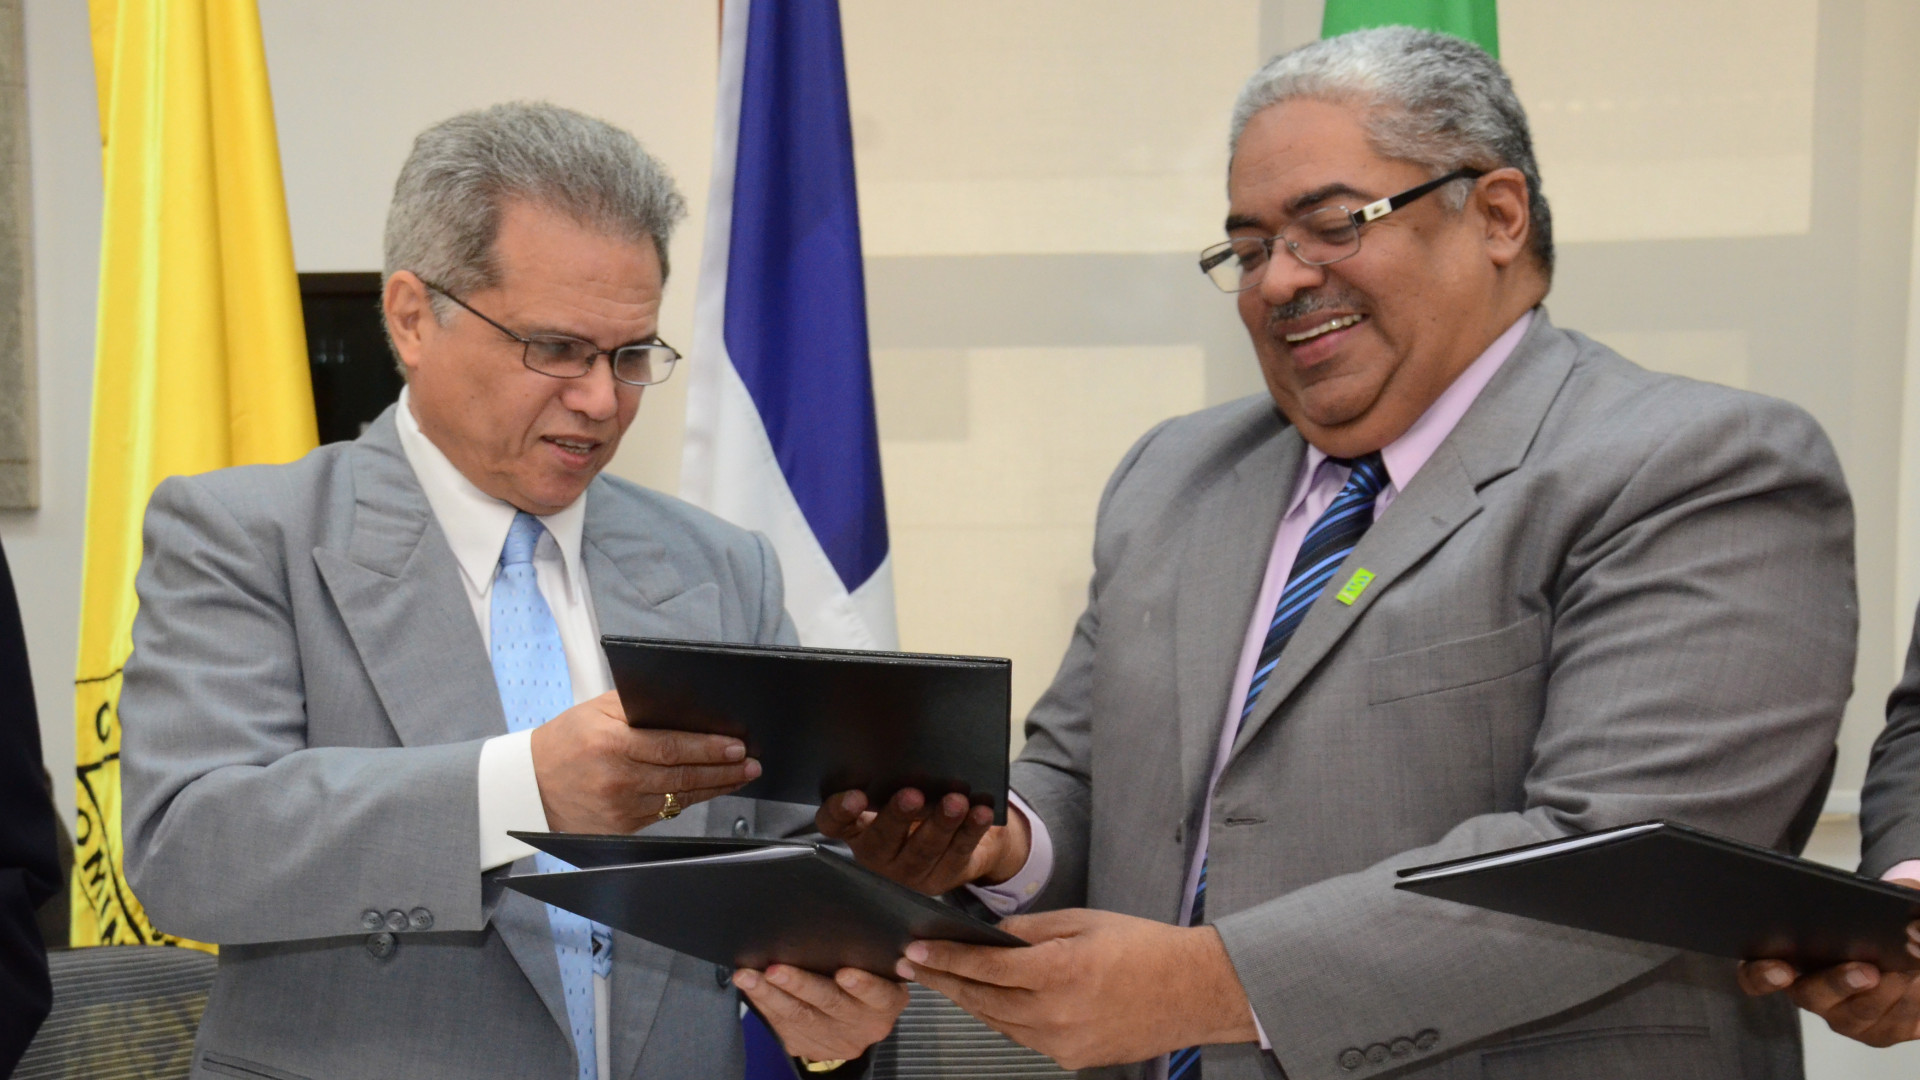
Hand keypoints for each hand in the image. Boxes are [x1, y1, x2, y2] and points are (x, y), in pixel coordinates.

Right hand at [529, 690, 760, 832]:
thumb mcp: (597, 710)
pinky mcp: (620, 829)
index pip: (673, 747)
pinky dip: (688, 801)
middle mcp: (618, 778)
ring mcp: (620, 808)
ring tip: (740, 778)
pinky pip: (664, 812)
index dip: (709, 748)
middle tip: (751, 765)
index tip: (737, 747)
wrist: (530, 786)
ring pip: (678, 797)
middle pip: (683, 775)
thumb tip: (685, 706)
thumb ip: (639, 705)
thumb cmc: (567, 740)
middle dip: (724, 771)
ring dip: (714, 788)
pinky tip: (706, 791)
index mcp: (612, 743)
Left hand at [734, 964, 908, 1062]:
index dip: (863, 985)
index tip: (844, 972)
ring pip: (799, 1016)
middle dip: (800, 985)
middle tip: (776, 969)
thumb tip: (839, 919)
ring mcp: (833, 1039)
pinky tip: (749, 986)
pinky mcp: (807, 1045)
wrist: (857, 1021)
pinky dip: (763, 1002)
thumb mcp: (880, 967)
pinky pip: (782, 1024)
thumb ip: (869, 952)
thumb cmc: (867, 978)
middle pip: (830, 1004)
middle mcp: (862, 1025)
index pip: (879, 995)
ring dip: (770, 994)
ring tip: (748, 976)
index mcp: (885, 1003)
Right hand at [817, 788, 1029, 894]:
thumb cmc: (915, 807)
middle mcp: (877, 855)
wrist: (953, 840)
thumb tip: (905, 757)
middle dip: (897, 817)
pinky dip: (971, 831)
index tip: (855, 796)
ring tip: (955, 801)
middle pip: (881, 840)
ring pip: (924, 850)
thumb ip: (890, 779)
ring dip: (941, 824)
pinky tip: (980, 812)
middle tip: (912, 794)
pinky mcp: (944, 875)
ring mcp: (909, 872)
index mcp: (857, 829)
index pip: (834, 824)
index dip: (839, 812)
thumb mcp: (894, 792)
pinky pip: (959, 852)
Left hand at [895, 908, 1256, 1069]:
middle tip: (915, 967)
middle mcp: (1055, 1013)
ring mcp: (1063, 1042)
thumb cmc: (1144, 947)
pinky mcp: (1073, 1059)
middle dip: (946, 982)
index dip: (945, 959)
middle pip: (982, 999)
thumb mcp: (1083, 921)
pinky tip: (990, 1003)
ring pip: (998, 1023)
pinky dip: (1003, 1020)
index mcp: (1058, 970)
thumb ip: (1030, 930)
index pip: (984, 967)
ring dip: (969, 1002)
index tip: (916, 951)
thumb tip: (989, 936)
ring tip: (946, 983)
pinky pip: (1024, 1039)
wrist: (1193, 990)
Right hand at [1736, 878, 1919, 1047]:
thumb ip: (1895, 895)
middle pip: (1810, 996)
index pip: (1755, 973)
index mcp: (1787, 957)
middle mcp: (1810, 992)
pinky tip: (1916, 980)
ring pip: (1858, 1011)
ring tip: (1909, 967)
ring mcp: (1844, 1017)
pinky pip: (1893, 1022)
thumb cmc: (1885, 920)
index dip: (1762, 975)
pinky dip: (1910, 1000)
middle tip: (1867, 970)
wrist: (1914, 950)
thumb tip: (1911, 924)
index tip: (1781, 969)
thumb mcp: (1888, 898)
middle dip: (1838, 983)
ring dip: (1888, 989)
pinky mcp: (1879, 1032)